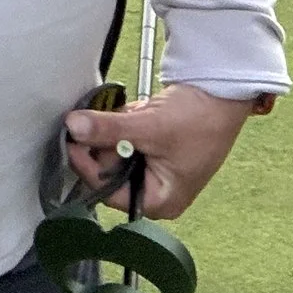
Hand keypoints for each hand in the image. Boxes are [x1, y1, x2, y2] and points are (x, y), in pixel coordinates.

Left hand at [61, 84, 261, 220]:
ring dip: (117, 130)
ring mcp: (152, 168)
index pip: (108, 191)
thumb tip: (73, 127)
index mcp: (159, 201)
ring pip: (113, 151)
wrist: (221, 92)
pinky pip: (124, 138)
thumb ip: (108, 129)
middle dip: (107, 143)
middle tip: (117, 121)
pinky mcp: (150, 148)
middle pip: (108, 171)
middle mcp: (154, 191)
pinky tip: (141, 111)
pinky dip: (125, 123)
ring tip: (137, 115)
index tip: (70, 140)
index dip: (87, 165)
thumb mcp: (149, 127)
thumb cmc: (199, 121)